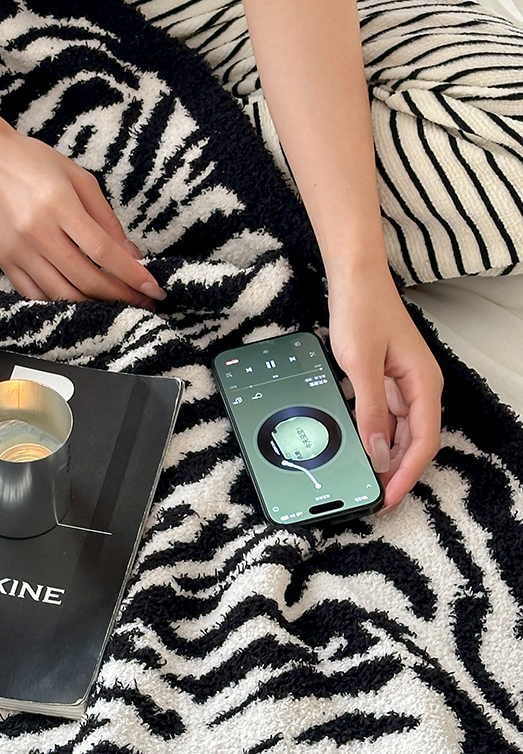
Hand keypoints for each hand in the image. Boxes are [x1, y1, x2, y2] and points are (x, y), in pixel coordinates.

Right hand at [0, 123, 165, 306]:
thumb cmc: (34, 162)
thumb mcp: (79, 178)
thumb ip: (106, 219)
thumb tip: (132, 256)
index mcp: (59, 205)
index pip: (103, 251)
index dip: (132, 275)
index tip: (154, 289)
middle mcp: (37, 232)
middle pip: (86, 278)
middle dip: (120, 296)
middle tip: (143, 303)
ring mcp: (18, 251)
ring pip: (63, 294)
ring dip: (94, 305)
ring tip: (117, 305)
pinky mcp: (4, 262)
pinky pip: (36, 296)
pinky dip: (62, 304)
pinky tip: (82, 302)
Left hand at [328, 269, 442, 513]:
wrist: (354, 278)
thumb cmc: (361, 312)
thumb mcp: (361, 364)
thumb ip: (371, 410)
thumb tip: (379, 454)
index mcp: (424, 385)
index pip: (422, 443)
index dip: (405, 475)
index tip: (386, 499)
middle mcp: (419, 388)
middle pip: (413, 442)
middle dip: (396, 473)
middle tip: (373, 501)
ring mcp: (403, 384)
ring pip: (399, 432)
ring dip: (386, 458)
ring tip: (366, 482)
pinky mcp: (386, 379)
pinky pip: (385, 416)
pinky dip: (374, 436)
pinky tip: (360, 449)